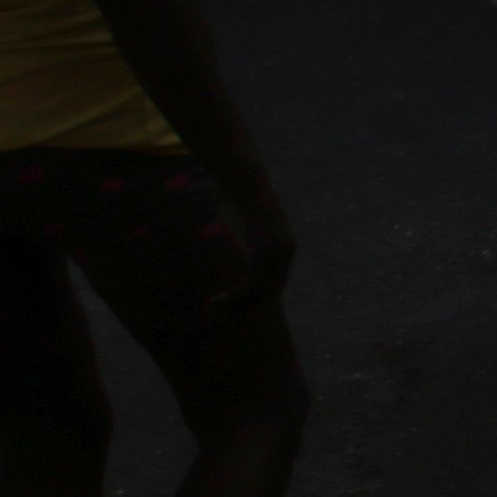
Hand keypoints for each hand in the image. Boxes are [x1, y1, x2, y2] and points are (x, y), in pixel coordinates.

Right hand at [223, 173, 297, 309]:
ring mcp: (275, 254)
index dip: (253, 299)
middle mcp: (285, 253)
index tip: (231, 307)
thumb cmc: (238, 196)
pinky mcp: (259, 252)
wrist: (242, 178)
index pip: (273, 284)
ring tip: (211, 313)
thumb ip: (245, 242)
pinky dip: (231, 298)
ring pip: (257, 294)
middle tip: (218, 318)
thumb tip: (235, 249)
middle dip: (243, 309)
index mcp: (285, 248)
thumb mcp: (244, 222)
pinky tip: (214, 301)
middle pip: (268, 293)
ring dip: (233, 307)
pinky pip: (248, 285)